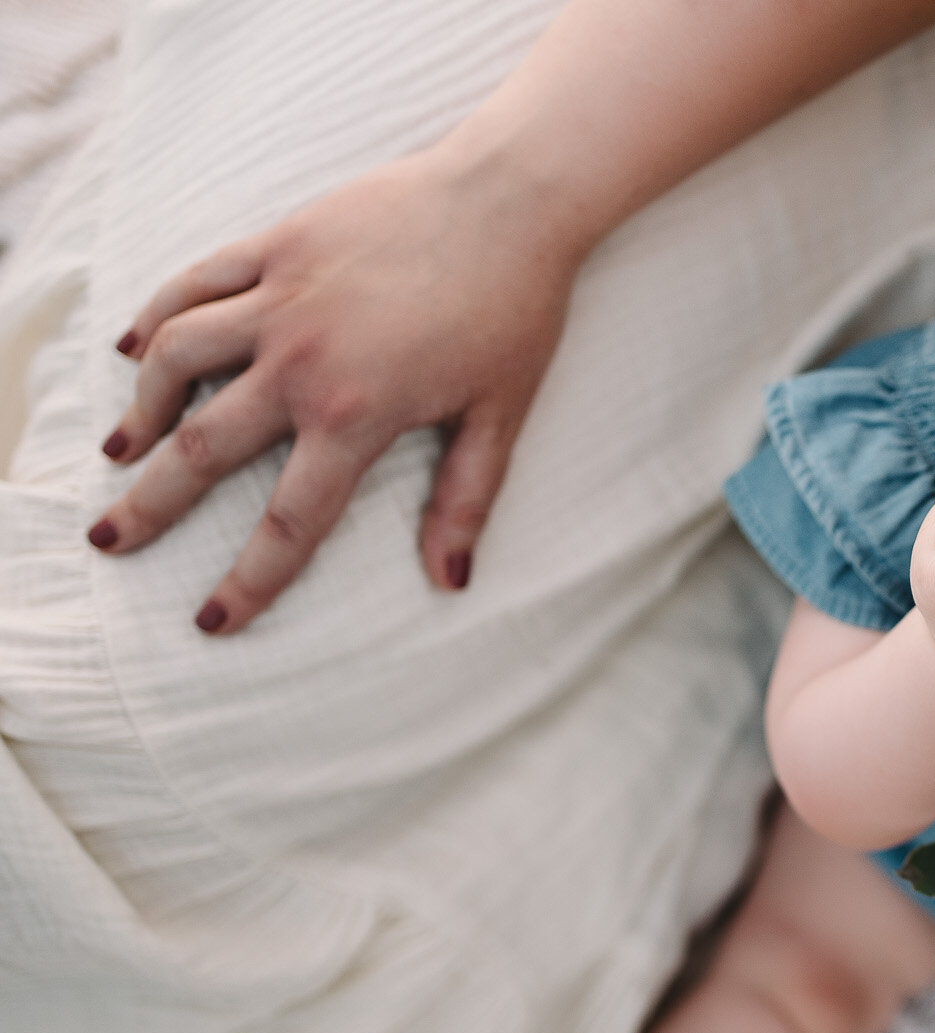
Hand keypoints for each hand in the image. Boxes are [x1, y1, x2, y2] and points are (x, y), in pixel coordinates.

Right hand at [87, 146, 584, 632]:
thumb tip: (450, 582)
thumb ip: (466, 500)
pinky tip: (132, 347)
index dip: (250, 580)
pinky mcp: (276, 244)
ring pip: (177, 359)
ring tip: (121, 452)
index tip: (213, 620)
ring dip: (141, 409)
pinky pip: (194, 284)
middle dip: (151, 505)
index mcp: (357, 415)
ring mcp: (280, 297)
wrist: (512, 200)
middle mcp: (301, 361)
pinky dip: (155, 316)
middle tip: (109, 541)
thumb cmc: (516, 310)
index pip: (290, 522)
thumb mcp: (501, 416)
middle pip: (204, 448)